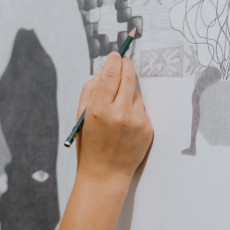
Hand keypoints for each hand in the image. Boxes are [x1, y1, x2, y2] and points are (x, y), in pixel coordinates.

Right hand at [75, 53, 152, 182]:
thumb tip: (104, 69)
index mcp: (98, 109)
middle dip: (126, 65)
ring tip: (117, 106)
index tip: (115, 55)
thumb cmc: (89, 144)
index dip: (114, 60)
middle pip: (128, 76)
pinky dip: (134, 108)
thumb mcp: (81, 116)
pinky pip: (141, 108)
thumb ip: (91, 90)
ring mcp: (136, 121)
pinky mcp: (147, 128)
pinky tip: (124, 121)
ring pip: (135, 92)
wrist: (105, 174)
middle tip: (123, 61)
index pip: (111, 73)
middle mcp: (119, 113)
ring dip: (128, 90)